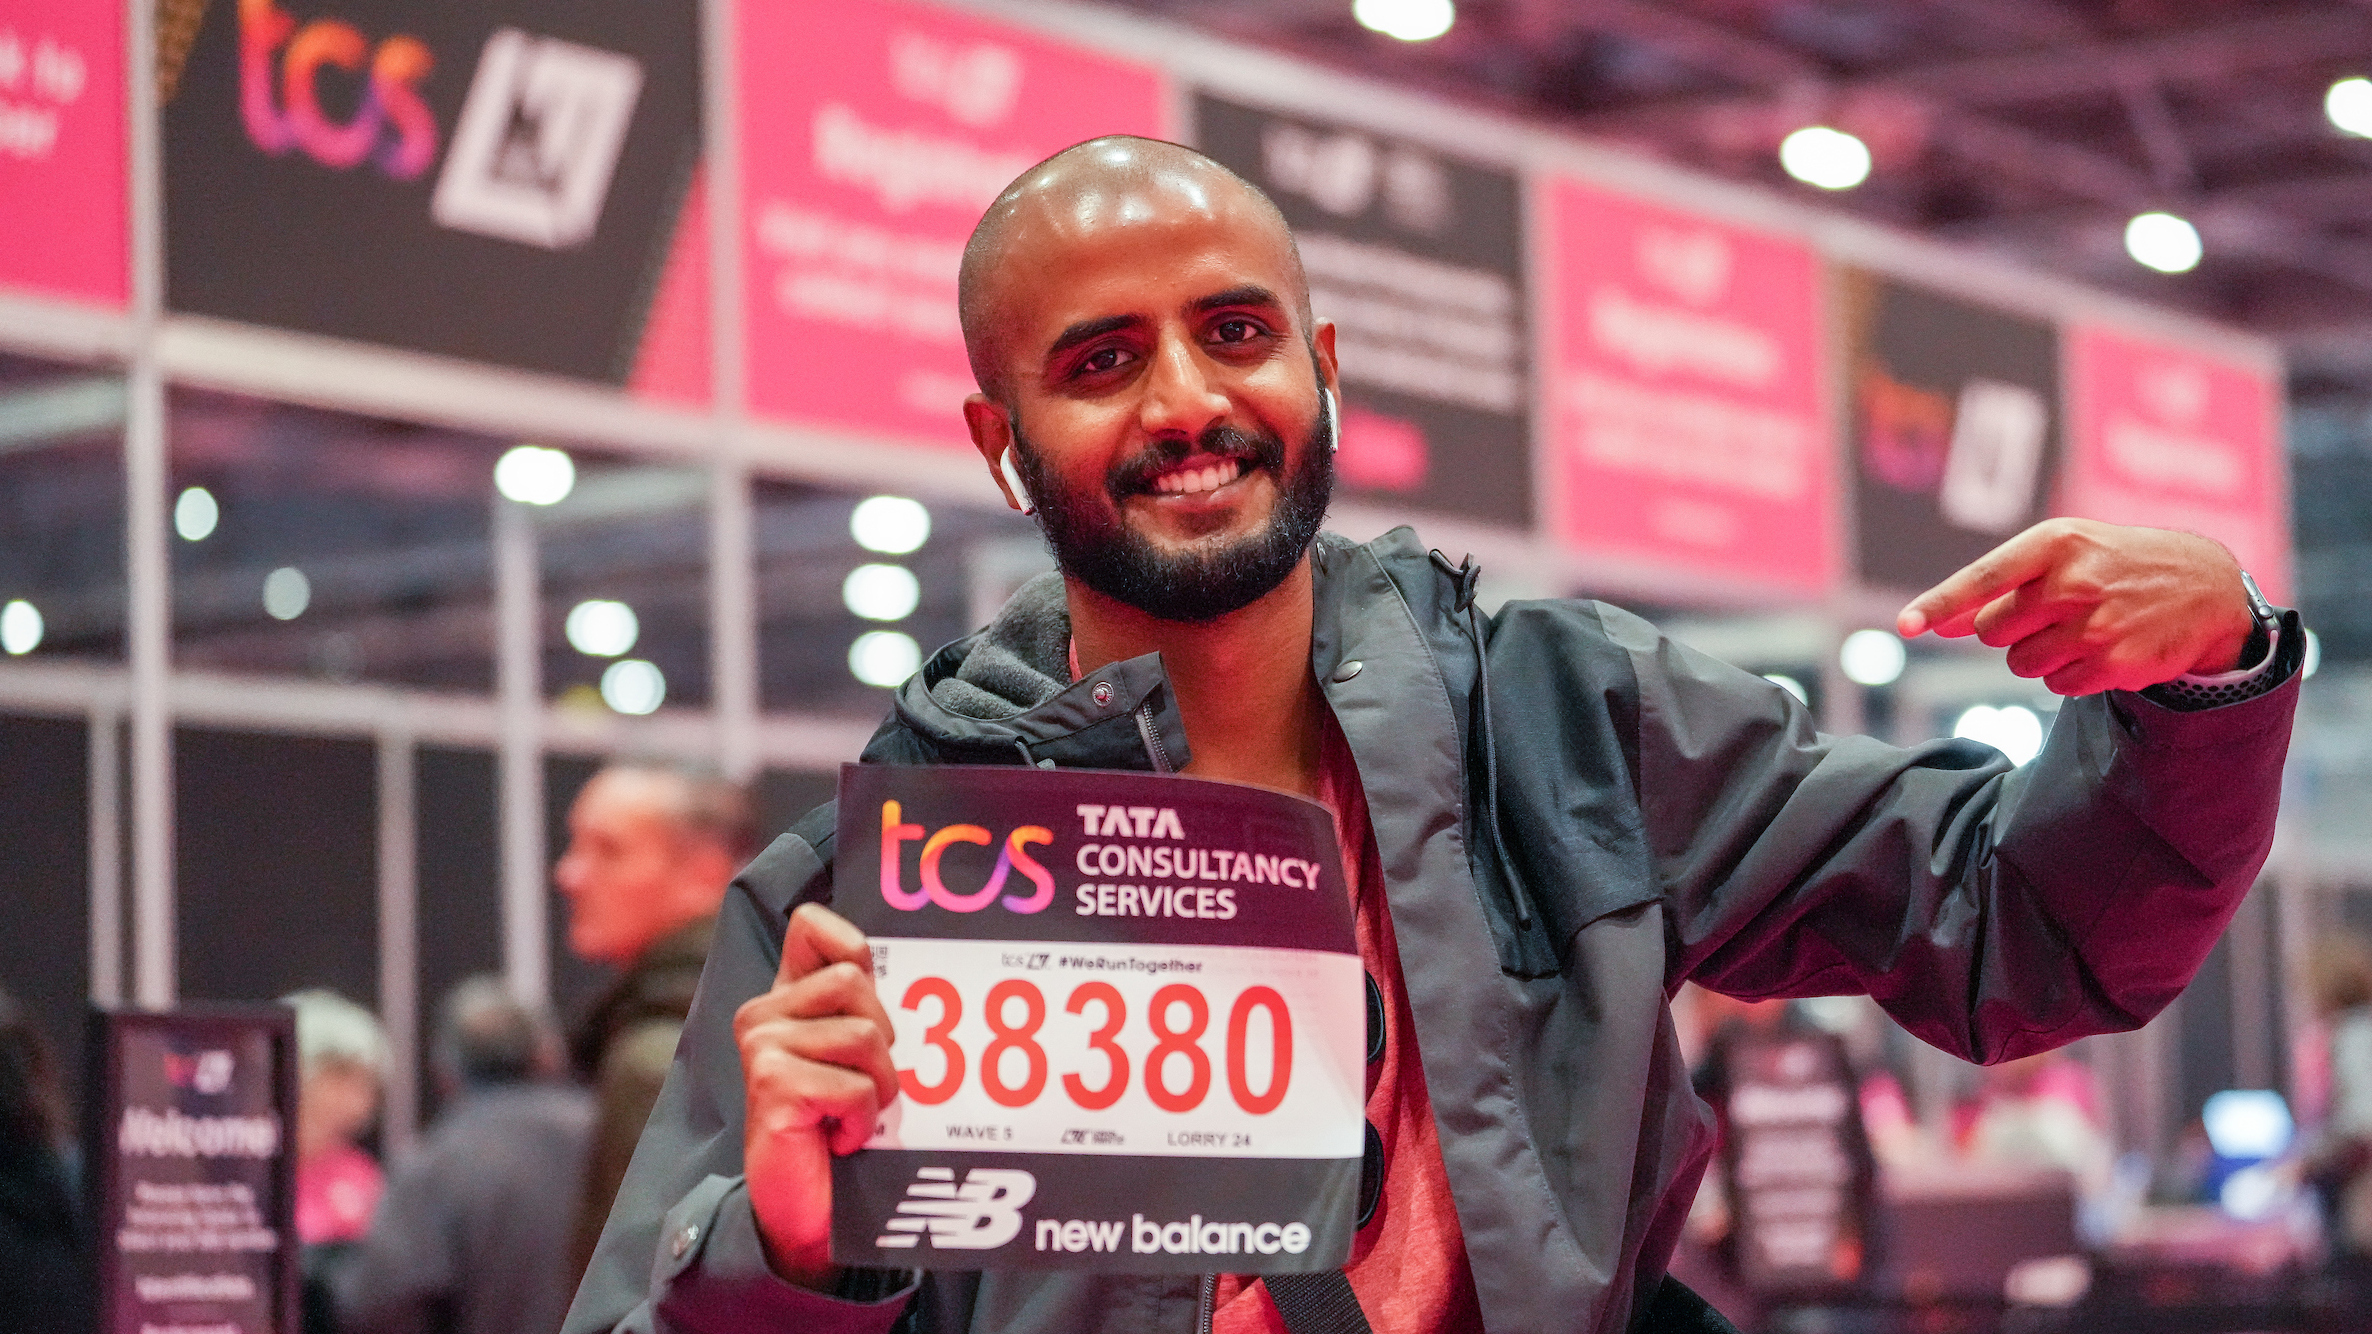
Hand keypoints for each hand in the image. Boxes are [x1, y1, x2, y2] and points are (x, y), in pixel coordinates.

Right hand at [735, 903, 897, 1288]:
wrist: (810, 1211)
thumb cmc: (840, 1128)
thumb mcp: (860, 1058)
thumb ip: (867, 1007)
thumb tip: (931, 967)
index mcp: (786, 996)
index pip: (812, 924)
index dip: (853, 946)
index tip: (872, 985)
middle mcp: (764, 1013)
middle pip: (854, 980)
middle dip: (885, 1039)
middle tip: (866, 1085)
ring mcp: (762, 1046)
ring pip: (864, 1035)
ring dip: (879, 1087)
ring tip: (854, 1115)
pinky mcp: (771, 1084)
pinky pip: (855, 1085)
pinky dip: (863, 1119)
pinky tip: (839, 1138)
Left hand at [1897, 518, 2256, 695]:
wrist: (2207, 587)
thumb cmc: (2115, 565)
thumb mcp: (2064, 553)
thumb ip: (2000, 586)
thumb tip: (1938, 623)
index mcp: (2056, 542)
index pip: (1983, 579)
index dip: (1939, 604)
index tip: (1905, 626)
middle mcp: (2074, 581)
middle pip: (1991, 630)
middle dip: (2007, 630)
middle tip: (2050, 614)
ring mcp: (2096, 624)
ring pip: (2019, 663)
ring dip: (2037, 655)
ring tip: (2079, 630)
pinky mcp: (2116, 662)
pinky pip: (2056, 685)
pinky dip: (2068, 676)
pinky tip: (2100, 651)